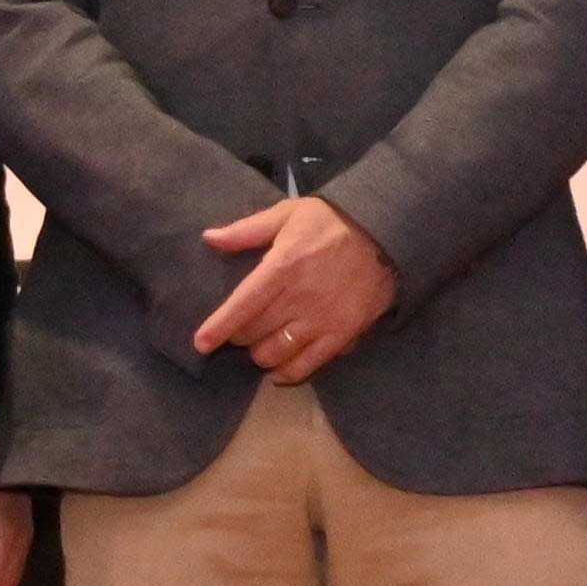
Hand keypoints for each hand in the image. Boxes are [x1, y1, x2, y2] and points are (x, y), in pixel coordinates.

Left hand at [190, 192, 401, 382]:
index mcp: (282, 266)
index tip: (200, 344)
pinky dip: (287, 372)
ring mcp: (322, 320)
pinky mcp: (342, 335)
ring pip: (276, 352)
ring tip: (259, 347)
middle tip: (240, 330)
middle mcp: (299, 298)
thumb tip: (209, 238)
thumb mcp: (288, 213)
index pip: (242, 305)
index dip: (218, 327)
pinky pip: (307, 365)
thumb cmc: (331, 222)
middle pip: (254, 332)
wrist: (386, 234)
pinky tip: (278, 371)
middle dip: (239, 336)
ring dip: (260, 354)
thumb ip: (247, 230)